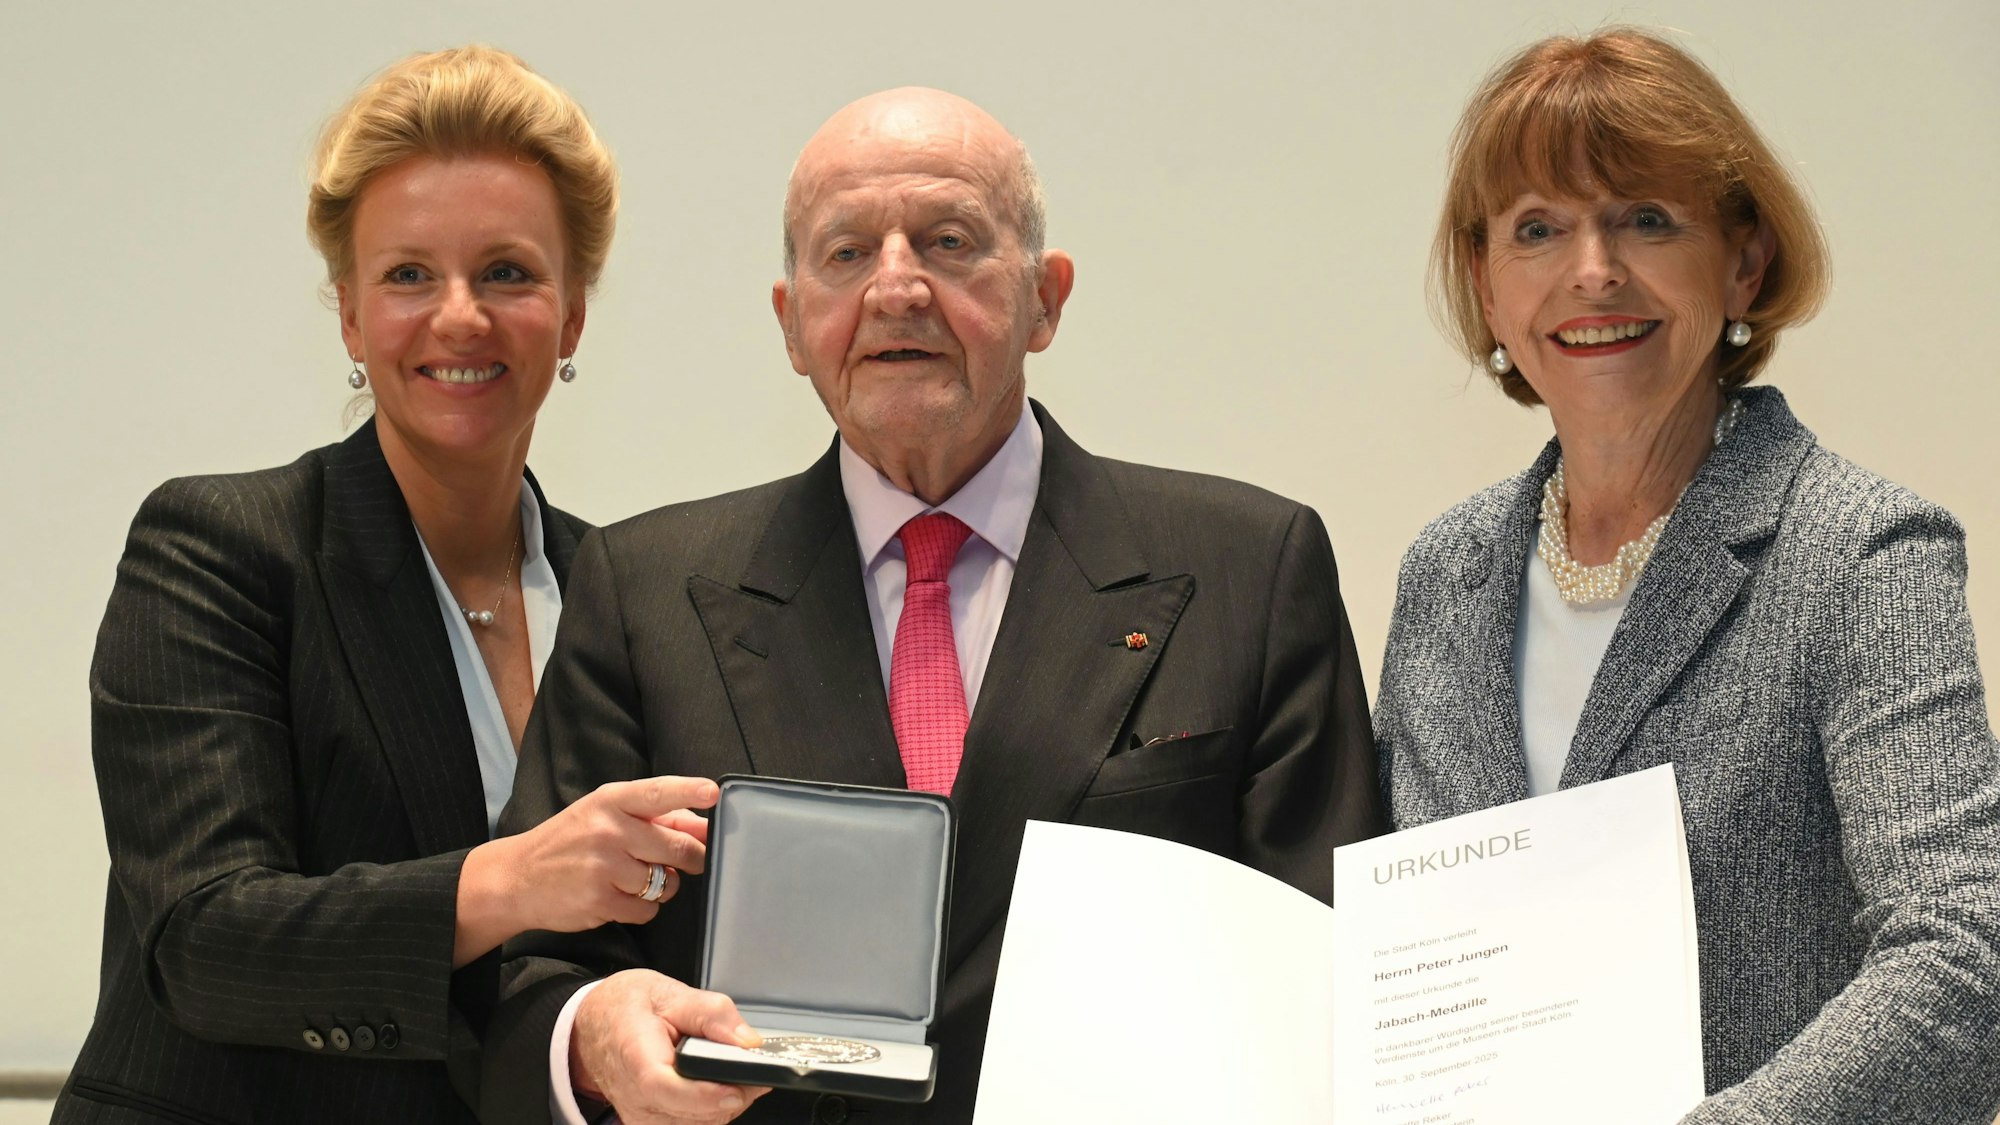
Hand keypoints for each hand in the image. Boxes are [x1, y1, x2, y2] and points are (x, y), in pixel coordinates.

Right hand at [455, 776, 717, 964]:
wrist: (515, 879)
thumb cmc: (568, 843)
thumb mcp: (601, 815)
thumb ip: (652, 817)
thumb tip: (702, 824)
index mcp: (610, 800)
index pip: (658, 793)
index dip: (689, 792)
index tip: (713, 793)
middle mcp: (608, 829)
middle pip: (677, 846)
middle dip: (691, 858)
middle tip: (690, 861)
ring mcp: (603, 866)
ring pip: (666, 883)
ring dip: (662, 887)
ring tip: (637, 880)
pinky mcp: (600, 900)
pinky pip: (647, 910)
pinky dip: (643, 908)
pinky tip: (620, 898)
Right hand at [572, 969, 769, 1123]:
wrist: (595, 1027)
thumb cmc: (626, 1009)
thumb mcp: (669, 992)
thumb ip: (713, 1013)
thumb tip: (747, 1042)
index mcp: (634, 1054)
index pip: (665, 1087)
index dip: (705, 1094)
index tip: (738, 1087)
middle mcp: (634, 1095)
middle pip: (691, 1113)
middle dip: (732, 1093)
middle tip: (754, 1066)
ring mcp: (640, 1116)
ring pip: (699, 1124)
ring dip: (725, 1101)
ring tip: (733, 1070)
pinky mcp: (650, 1124)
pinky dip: (713, 1108)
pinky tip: (717, 1085)